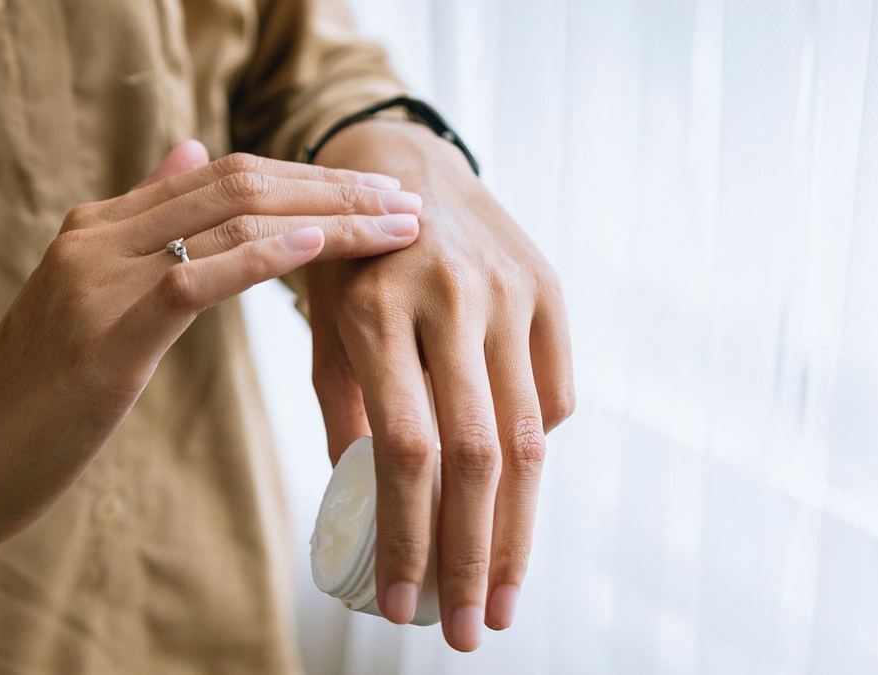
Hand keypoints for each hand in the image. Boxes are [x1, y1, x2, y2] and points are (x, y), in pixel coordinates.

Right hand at [0, 141, 423, 567]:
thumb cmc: (39, 395)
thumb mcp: (94, 299)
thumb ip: (145, 227)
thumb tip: (193, 156)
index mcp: (101, 224)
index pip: (226, 176)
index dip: (309, 180)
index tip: (375, 198)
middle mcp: (99, 234)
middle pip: (240, 183)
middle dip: (334, 191)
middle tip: (407, 205)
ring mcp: (97, 277)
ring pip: (229, 218)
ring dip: (324, 219)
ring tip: (394, 228)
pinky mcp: (104, 333)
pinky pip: (195, 276)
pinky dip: (263, 257)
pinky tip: (318, 249)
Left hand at [308, 121, 574, 650]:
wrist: (404, 164)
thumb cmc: (346, 261)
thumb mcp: (323, 327)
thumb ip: (345, 412)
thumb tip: (362, 510)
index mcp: (375, 309)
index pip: (402, 450)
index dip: (406, 537)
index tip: (399, 605)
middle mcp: (450, 299)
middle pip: (474, 457)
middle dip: (471, 559)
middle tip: (466, 632)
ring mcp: (509, 292)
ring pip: (527, 438)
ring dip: (517, 533)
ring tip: (502, 599)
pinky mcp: (549, 289)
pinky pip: (554, 397)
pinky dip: (534, 456)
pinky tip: (513, 498)